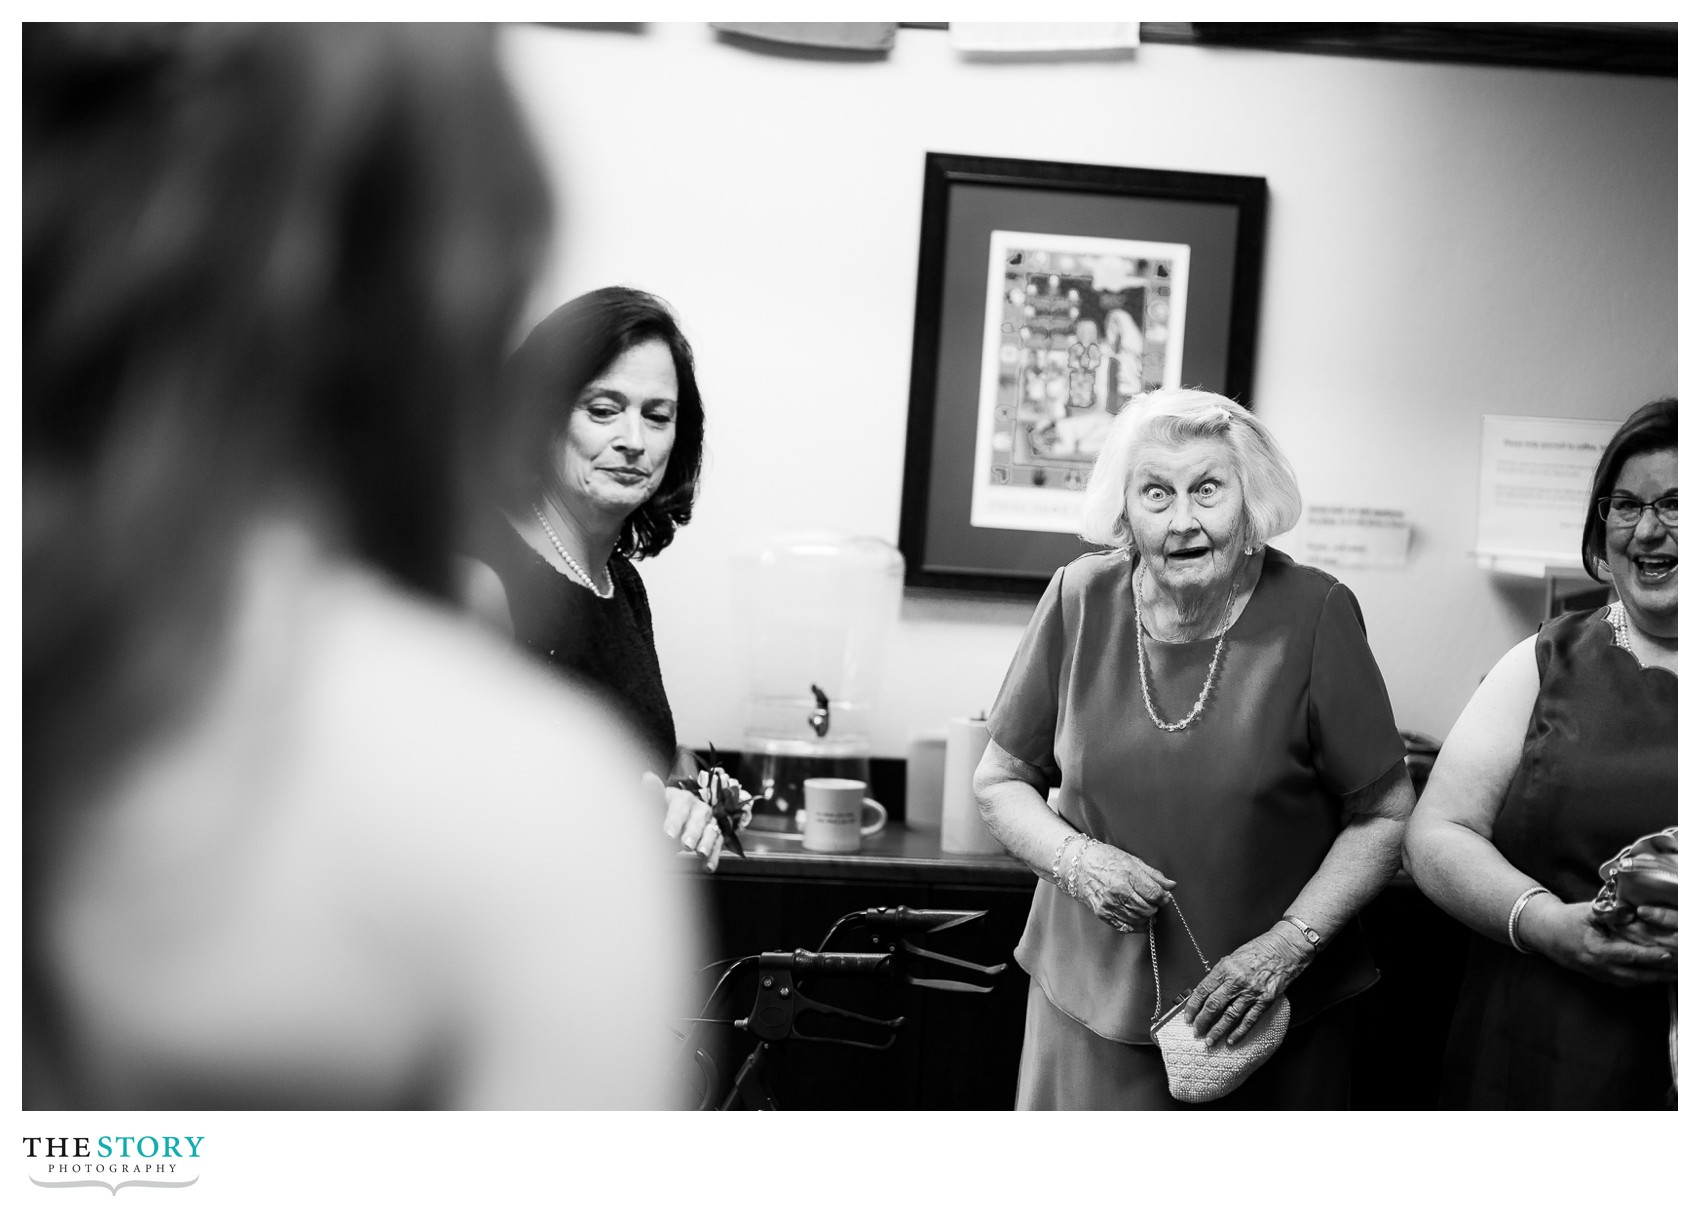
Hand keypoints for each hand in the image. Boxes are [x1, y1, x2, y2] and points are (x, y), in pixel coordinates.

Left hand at [644, 772, 723, 872]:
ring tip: (700, 853)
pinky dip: (714, 856)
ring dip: (707, 842)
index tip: (668, 835)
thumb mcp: (653, 804)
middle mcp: (698, 807)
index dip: (675, 820)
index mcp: (681, 798)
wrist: (670, 825)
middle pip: (699, 816)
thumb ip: (651, 794)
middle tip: (686, 845)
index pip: (681, 804)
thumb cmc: (661, 812)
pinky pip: (718, 844)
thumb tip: (648, 778)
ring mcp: (708, 821)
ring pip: (711, 829)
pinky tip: (708, 866)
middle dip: (693, 832)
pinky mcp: (715, 835)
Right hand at [1069, 841, 1173, 934]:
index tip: (1164, 896)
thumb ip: (1153, 874)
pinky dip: (1135, 926)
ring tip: (1145, 909)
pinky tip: (1137, 919)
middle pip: (1148, 909)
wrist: (1077, 865)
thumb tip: (1171, 886)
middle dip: (1155, 907)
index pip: (1154, 894)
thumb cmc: (1104, 859)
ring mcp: (1109, 904)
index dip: (1163, 897)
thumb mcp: (1131, 860)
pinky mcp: (1102, 913)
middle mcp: (1118, 891)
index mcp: (1127, 874)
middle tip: (1153, 902)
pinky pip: (1124, 927)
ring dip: (1146, 917)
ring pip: (1138, 919)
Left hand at [1183, 926, 1313, 1046]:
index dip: (1193, 1006)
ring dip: (1218, 1030)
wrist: (1284, 949)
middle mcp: (1237, 981)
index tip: (1188, 1016)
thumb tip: (1207, 993)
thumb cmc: (1259, 950)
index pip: (1203, 990)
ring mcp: (1252, 992)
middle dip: (1202, 1021)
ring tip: (1210, 1040)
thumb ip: (1221, 975)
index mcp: (1226, 968)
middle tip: (1196, 1031)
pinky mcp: (1265, 1000)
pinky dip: (1239, 1032)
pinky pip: (1249, 1020)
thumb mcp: (1233, 958)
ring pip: (1230, 1016)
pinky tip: (1231, 1040)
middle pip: (1214, 1005)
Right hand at [1523, 896, 1674, 986]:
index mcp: (1596, 949)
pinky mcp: (1598, 976)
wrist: (1544, 933)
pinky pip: (1623, 983)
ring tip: (1671, 977)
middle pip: (1635, 976)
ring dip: (1652, 980)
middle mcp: (1598, 966)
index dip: (1649, 956)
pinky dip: (1640, 981)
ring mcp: (1598, 974)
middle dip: (1658, 975)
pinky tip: (1651, 977)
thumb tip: (1630, 911)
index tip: (1668, 955)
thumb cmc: (1566, 920)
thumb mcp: (1585, 911)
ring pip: (1631, 982)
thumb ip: (1608, 911)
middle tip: (1679, 973)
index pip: (1628, 955)